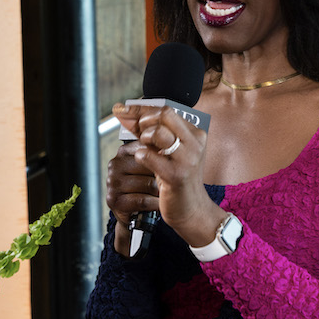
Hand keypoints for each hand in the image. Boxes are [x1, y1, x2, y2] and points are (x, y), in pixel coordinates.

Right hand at [107, 108, 162, 251]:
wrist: (152, 209)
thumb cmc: (157, 181)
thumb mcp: (159, 159)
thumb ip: (161, 141)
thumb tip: (172, 117)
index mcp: (125, 150)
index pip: (144, 140)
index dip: (161, 146)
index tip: (173, 154)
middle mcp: (115, 164)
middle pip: (147, 160)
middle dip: (163, 167)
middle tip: (171, 172)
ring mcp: (113, 183)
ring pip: (147, 182)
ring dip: (161, 188)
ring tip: (164, 189)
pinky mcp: (116, 201)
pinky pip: (143, 200)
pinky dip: (155, 202)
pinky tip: (159, 201)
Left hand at [129, 107, 224, 247]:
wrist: (191, 210)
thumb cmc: (177, 179)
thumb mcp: (167, 152)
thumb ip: (149, 132)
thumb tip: (125, 112)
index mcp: (195, 135)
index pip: (167, 110)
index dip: (141, 108)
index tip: (123, 108)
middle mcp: (195, 144)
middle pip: (165, 114)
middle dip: (145, 121)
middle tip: (140, 135)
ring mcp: (187, 159)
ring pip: (158, 132)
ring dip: (144, 138)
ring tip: (145, 149)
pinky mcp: (176, 175)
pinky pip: (149, 155)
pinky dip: (141, 155)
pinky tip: (143, 161)